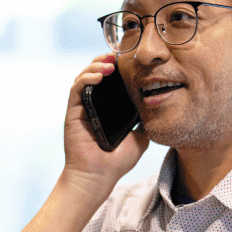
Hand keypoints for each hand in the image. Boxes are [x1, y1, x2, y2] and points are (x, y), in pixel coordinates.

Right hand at [62, 54, 150, 197]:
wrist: (99, 176)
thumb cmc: (116, 161)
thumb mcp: (140, 138)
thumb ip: (146, 122)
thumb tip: (158, 108)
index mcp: (107, 108)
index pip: (110, 81)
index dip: (117, 67)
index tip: (129, 58)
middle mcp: (93, 105)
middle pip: (96, 73)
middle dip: (106, 60)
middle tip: (119, 55)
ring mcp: (81, 107)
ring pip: (84, 76)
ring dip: (96, 65)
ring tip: (110, 62)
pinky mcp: (73, 111)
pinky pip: (77, 88)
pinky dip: (87, 78)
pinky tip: (101, 76)